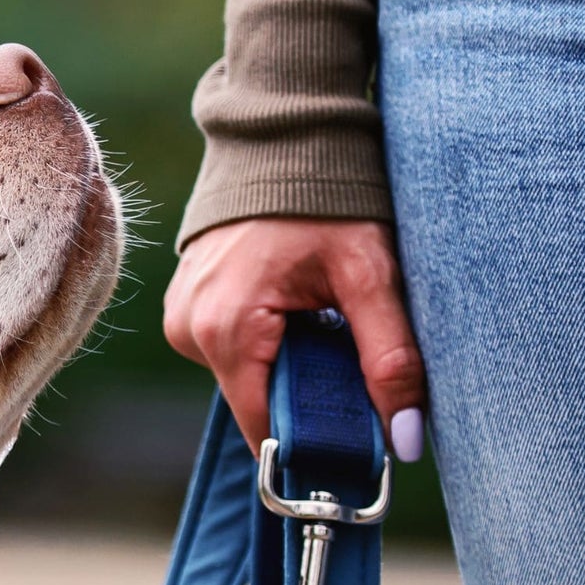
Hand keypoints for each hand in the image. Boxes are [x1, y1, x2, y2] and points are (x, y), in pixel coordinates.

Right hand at [163, 218, 426, 459]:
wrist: (280, 136)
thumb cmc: (325, 198)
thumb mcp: (369, 274)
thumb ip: (389, 356)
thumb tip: (404, 437)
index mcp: (225, 331)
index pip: (264, 427)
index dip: (311, 445)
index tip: (353, 448)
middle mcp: (189, 331)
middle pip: (257, 401)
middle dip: (306, 393)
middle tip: (350, 356)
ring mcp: (180, 320)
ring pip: (246, 376)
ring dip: (288, 364)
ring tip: (318, 317)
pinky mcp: (184, 309)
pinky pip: (230, 349)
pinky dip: (267, 342)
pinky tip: (291, 306)